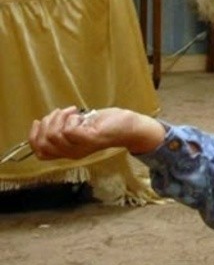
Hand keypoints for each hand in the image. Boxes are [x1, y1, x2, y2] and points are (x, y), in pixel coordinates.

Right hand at [27, 107, 163, 159]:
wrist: (129, 127)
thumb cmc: (105, 125)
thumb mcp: (79, 128)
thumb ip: (63, 129)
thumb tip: (44, 122)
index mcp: (67, 151)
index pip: (40, 152)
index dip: (33, 137)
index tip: (38, 121)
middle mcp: (72, 153)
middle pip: (43, 143)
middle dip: (45, 123)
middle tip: (60, 112)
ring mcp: (81, 147)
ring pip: (53, 135)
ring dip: (58, 117)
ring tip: (72, 111)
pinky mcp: (90, 139)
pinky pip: (68, 130)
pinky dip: (71, 117)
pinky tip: (80, 113)